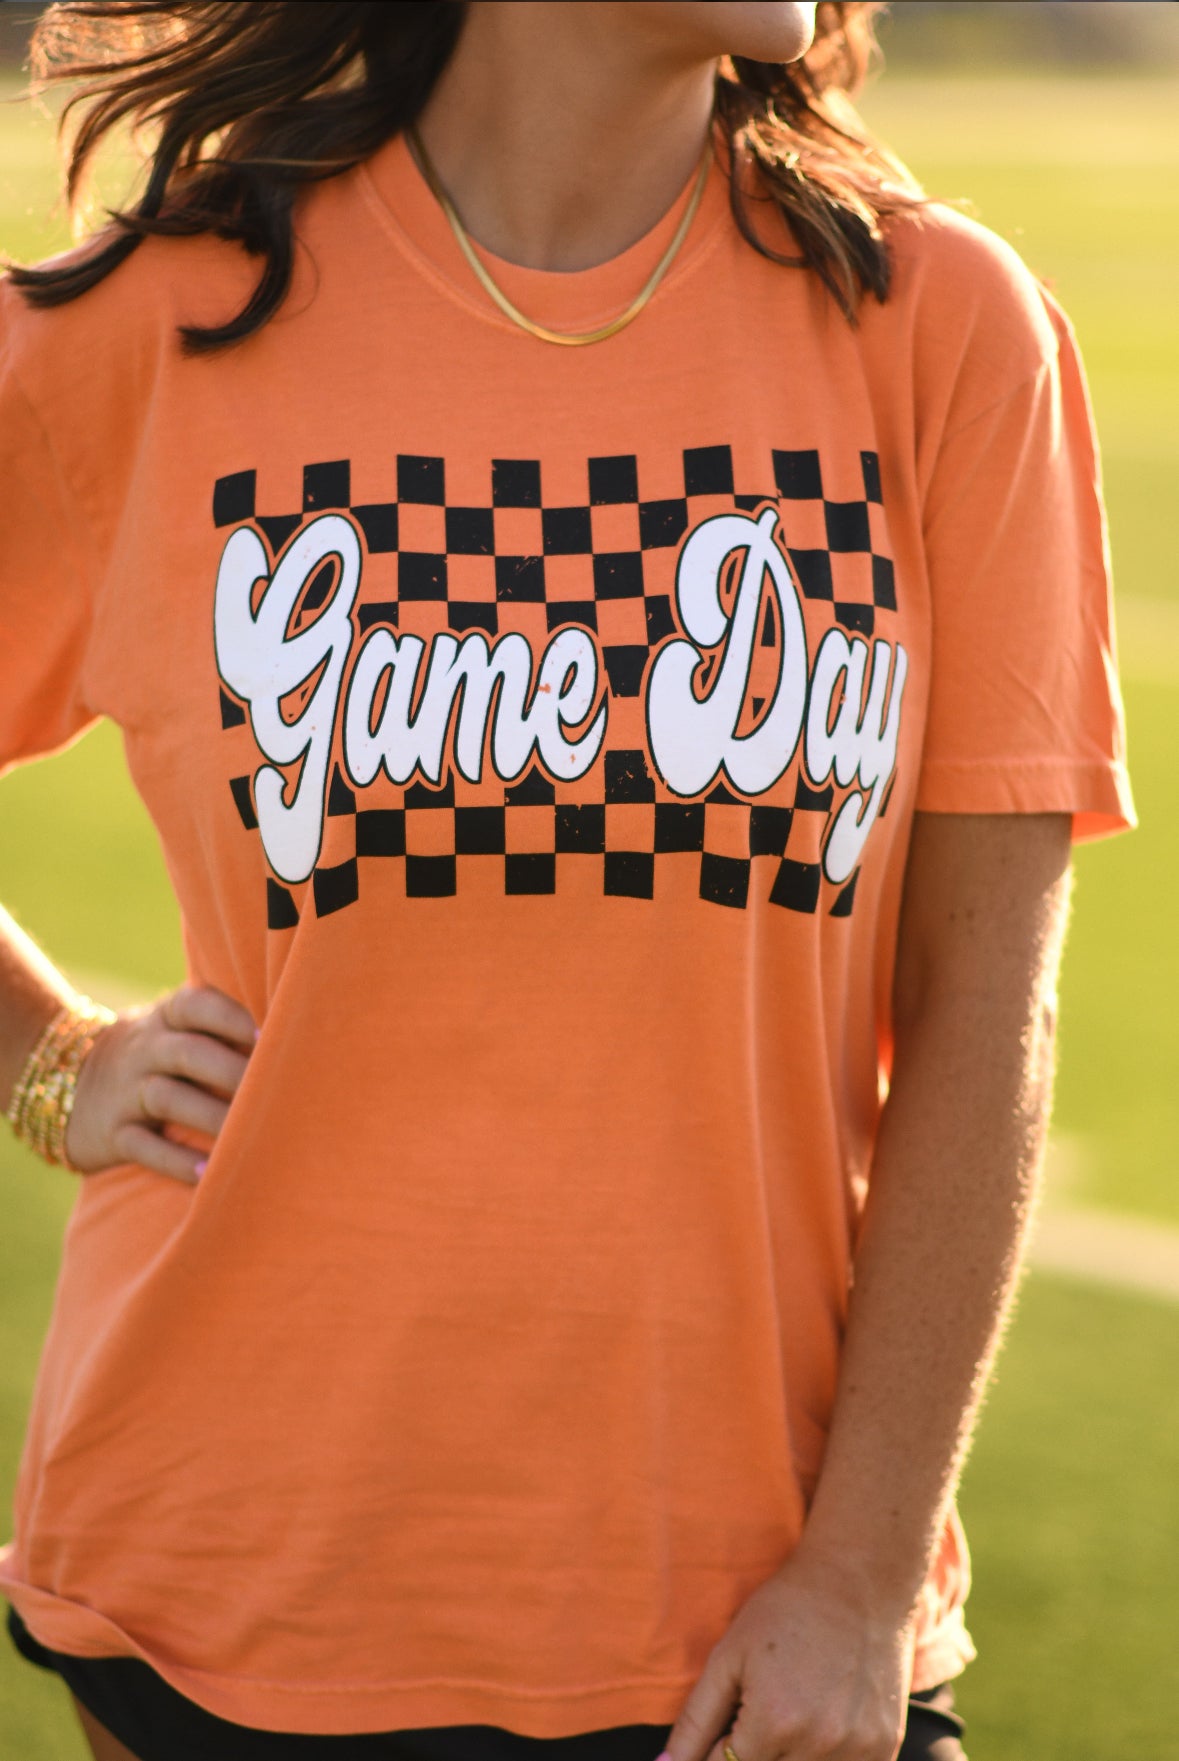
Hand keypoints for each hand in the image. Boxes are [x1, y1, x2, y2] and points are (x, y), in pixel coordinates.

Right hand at [64, 984, 256, 1183]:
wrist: (59, 1081)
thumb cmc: (153, 1055)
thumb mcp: (172, 1030)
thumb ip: (219, 1030)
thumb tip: (299, 1042)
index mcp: (165, 1018)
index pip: (195, 1003)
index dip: (230, 1017)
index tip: (267, 1038)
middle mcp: (144, 1050)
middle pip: (188, 1052)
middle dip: (232, 1072)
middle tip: (274, 1093)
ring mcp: (124, 1091)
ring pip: (167, 1098)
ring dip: (211, 1117)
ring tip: (247, 1136)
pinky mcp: (110, 1133)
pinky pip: (141, 1145)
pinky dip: (174, 1160)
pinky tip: (207, 1172)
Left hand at [662, 1548, 914, 1760]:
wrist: (859, 1583)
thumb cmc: (785, 1611)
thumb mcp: (729, 1656)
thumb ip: (695, 1720)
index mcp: (775, 1720)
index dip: (717, 1755)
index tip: (727, 1729)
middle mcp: (819, 1743)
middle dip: (753, 1754)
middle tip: (761, 1715)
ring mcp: (858, 1750)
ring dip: (788, 1756)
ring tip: (792, 1711)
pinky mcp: (885, 1748)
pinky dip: (824, 1757)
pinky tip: (823, 1720)